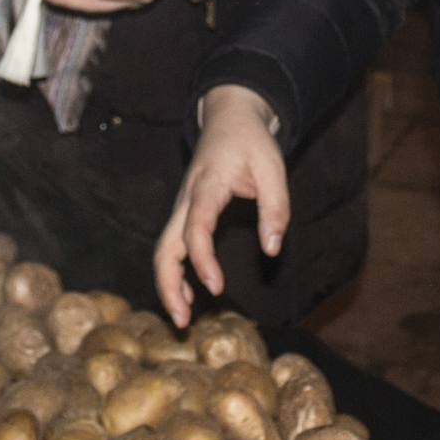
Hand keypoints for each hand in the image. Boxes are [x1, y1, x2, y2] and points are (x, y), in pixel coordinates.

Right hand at [154, 86, 286, 328]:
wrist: (227, 118)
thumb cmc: (251, 142)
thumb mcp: (273, 168)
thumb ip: (275, 209)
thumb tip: (272, 249)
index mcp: (208, 186)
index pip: (196, 228)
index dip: (202, 259)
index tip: (216, 288)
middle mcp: (187, 199)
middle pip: (165, 245)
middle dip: (168, 284)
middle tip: (182, 321)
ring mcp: (181, 206)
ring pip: (163, 249)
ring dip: (168, 284)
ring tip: (182, 319)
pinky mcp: (184, 213)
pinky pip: (171, 246)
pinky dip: (174, 272)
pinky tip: (187, 296)